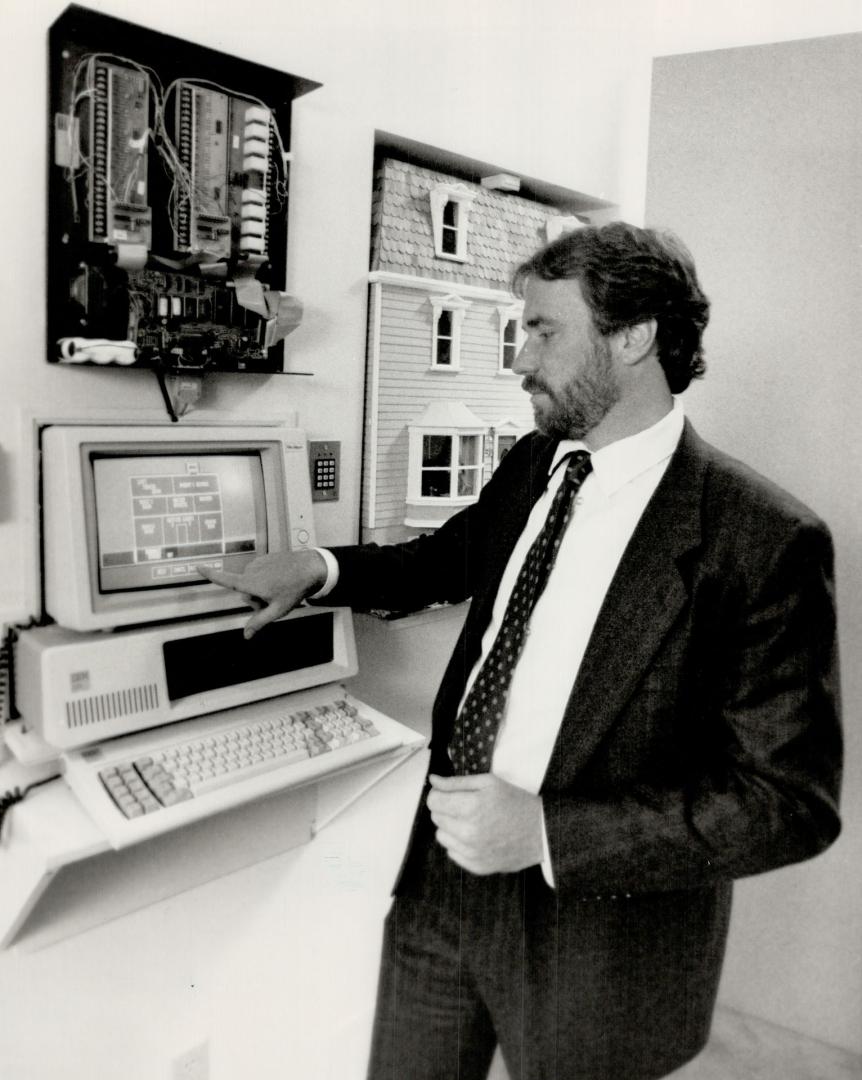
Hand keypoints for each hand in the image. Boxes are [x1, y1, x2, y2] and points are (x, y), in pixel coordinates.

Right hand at [197, 549, 327, 638]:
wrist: (311, 568)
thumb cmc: (295, 590)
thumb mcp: (278, 610)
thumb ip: (259, 622)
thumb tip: (246, 635)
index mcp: (251, 582)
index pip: (226, 579)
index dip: (211, 575)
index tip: (198, 568)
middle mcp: (252, 570)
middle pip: (245, 591)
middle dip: (255, 598)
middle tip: (274, 600)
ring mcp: (259, 562)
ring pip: (252, 582)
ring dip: (262, 588)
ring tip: (280, 589)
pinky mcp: (265, 557)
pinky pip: (260, 573)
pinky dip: (267, 578)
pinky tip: (281, 580)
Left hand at [426, 773, 543, 874]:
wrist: (541, 831)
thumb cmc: (516, 802)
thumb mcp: (489, 782)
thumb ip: (456, 782)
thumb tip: (432, 780)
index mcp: (470, 807)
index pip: (433, 802)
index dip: (440, 794)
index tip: (450, 794)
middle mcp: (468, 832)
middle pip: (436, 818)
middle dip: (446, 809)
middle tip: (466, 805)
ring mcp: (472, 852)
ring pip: (441, 836)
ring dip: (451, 827)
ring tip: (472, 821)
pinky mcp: (477, 866)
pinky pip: (453, 853)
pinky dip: (460, 844)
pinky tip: (477, 836)